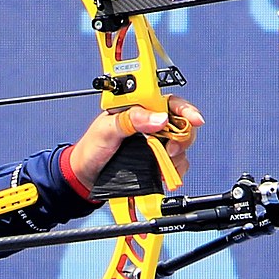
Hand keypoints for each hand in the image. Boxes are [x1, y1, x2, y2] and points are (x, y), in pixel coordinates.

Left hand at [68, 96, 205, 191]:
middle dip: (182, 137)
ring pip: (181, 145)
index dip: (185, 109)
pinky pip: (176, 163)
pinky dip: (175, 169)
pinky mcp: (156, 161)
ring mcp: (155, 143)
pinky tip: (166, 174)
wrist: (84, 175)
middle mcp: (151, 124)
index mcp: (140, 109)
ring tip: (163, 164)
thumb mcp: (107, 129)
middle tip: (170, 149)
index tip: (194, 119)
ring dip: (177, 156)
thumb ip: (131, 119)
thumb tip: (160, 118)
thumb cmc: (91, 148)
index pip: (170, 103)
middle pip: (182, 124)